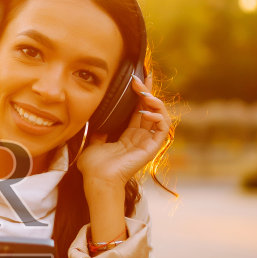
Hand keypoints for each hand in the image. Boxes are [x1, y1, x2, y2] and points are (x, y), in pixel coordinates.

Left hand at [76, 75, 171, 190]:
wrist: (97, 179)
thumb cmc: (94, 167)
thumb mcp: (93, 142)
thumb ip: (98, 131)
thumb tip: (95, 118)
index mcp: (128, 136)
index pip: (139, 110)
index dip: (140, 95)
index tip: (136, 79)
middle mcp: (140, 138)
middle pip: (151, 110)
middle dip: (148, 92)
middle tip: (142, 78)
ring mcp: (147, 143)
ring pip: (161, 117)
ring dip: (155, 102)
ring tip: (145, 93)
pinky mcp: (152, 148)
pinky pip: (163, 129)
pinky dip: (159, 118)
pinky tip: (147, 112)